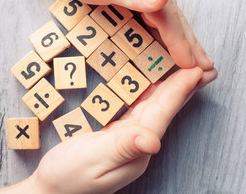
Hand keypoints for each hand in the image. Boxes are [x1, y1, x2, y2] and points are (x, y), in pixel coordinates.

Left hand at [25, 0, 217, 84]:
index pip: (168, 16)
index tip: (192, 65)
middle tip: (206, 67)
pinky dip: (163, 32)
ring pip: (165, 17)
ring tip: (193, 59)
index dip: (180, 42)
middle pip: (173, 16)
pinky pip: (153, 16)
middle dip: (189, 43)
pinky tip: (167, 42)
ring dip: (180, 40)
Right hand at [26, 67, 203, 193]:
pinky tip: (150, 88)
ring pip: (151, 110)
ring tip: (181, 74)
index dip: (177, 92)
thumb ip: (121, 147)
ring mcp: (124, 142)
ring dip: (167, 90)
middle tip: (199, 67)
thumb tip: (153, 140)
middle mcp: (134, 146)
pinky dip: (147, 96)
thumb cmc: (66, 175)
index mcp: (133, 151)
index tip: (194, 72)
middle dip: (180, 89)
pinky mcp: (114, 137)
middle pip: (161, 112)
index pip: (159, 117)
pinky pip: (136, 111)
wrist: (51, 188)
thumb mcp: (92, 160)